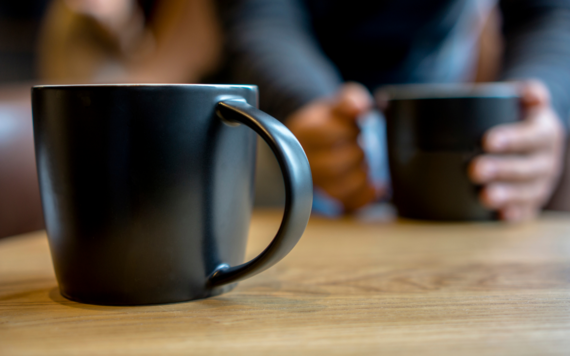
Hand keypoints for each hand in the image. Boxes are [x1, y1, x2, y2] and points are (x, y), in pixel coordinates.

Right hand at [286, 83, 379, 211]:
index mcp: (305, 132)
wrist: (321, 138)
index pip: (325, 135)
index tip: (355, 127)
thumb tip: (361, 108)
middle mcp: (305, 160)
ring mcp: (316, 182)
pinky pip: (347, 204)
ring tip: (366, 164)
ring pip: (338, 189)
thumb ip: (351, 99)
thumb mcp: (341, 101)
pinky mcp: (330, 198)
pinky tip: (377, 186)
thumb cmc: (333, 120)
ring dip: (360, 177)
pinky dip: (366, 196)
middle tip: (363, 146)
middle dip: (355, 155)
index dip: (347, 131)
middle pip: (331, 166)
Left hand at [469, 80, 565, 220]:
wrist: (531, 136)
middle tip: (475, 170)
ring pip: (528, 192)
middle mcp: (547, 160)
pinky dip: (516, 215)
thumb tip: (526, 91)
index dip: (512, 138)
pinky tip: (501, 217)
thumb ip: (526, 93)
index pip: (532, 136)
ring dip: (507, 196)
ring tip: (484, 197)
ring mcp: (541, 183)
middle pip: (528, 167)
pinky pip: (528, 212)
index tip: (487, 140)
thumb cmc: (516, 117)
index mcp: (545, 133)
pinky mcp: (532, 201)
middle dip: (501, 170)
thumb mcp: (522, 100)